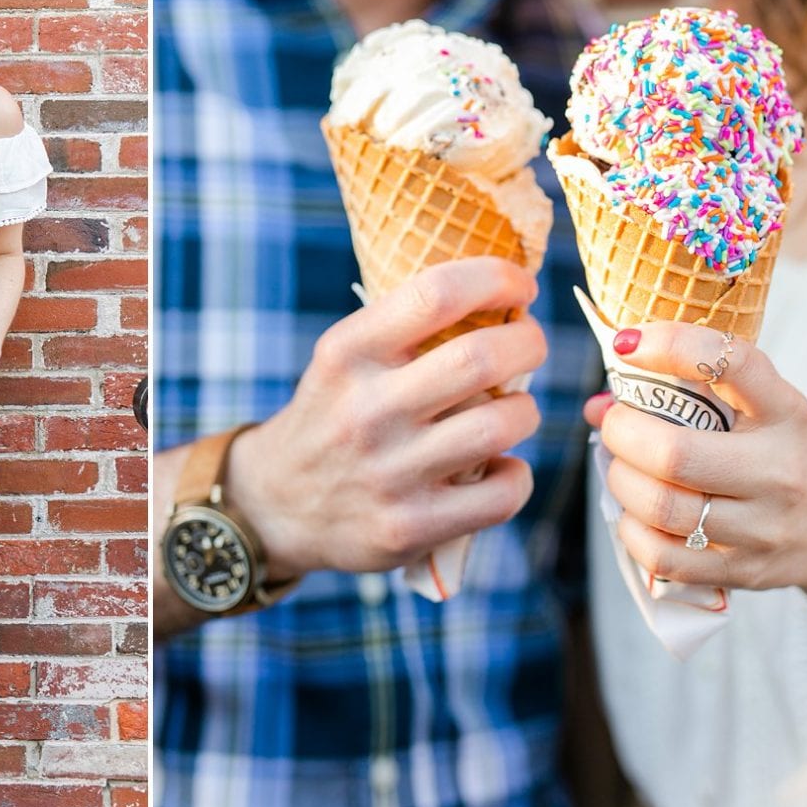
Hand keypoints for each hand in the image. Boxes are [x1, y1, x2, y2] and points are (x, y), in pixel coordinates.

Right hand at [228, 257, 545, 582]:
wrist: (276, 505)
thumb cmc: (334, 415)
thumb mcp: (344, 359)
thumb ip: (405, 328)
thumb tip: (501, 294)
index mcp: (348, 352)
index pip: (436, 294)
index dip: (497, 280)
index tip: (521, 287)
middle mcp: (366, 409)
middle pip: (480, 357)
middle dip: (528, 342)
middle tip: (530, 344)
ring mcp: (389, 472)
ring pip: (499, 425)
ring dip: (524, 411)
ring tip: (514, 410)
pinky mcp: (410, 526)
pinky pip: (502, 494)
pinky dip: (516, 476)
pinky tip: (499, 468)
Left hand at [585, 320, 806, 595]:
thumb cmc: (790, 457)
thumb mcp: (767, 411)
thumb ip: (694, 395)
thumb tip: (598, 405)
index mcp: (786, 414)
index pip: (732, 365)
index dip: (671, 346)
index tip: (628, 342)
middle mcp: (780, 471)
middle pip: (674, 454)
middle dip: (623, 432)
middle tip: (615, 422)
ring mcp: (763, 529)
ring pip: (661, 508)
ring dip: (621, 480)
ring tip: (624, 467)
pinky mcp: (744, 571)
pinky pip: (663, 557)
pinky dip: (632, 530)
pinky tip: (637, 513)